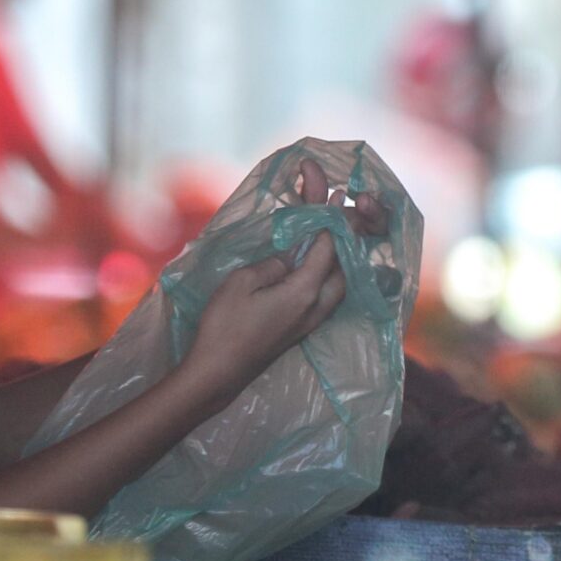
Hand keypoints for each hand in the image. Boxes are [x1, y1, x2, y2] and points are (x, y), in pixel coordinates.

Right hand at [177, 160, 362, 397]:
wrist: (216, 374)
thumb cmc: (223, 326)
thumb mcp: (242, 282)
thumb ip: (274, 261)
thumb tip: (294, 251)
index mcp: (305, 290)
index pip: (329, 243)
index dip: (330, 211)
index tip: (328, 187)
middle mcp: (318, 305)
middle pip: (344, 260)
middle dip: (344, 229)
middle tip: (337, 203)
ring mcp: (313, 319)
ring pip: (341, 278)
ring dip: (340, 251)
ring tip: (332, 226)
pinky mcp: (305, 328)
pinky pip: (331, 292)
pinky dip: (332, 269)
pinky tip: (321, 260)